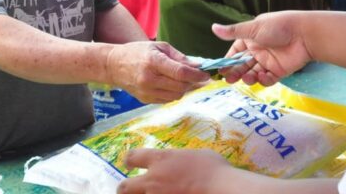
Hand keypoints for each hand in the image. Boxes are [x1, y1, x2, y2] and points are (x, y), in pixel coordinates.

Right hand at [106, 42, 208, 103]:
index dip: (197, 75)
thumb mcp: (159, 47)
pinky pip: (167, 100)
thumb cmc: (138, 52)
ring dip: (185, 88)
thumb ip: (180, 57)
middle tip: (198, 76)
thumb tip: (198, 66)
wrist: (114, 65)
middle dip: (193, 82)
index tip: (207, 74)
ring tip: (184, 79)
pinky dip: (174, 93)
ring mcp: (146, 91)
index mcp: (153, 62)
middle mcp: (149, 79)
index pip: (181, 72)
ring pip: (176, 96)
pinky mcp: (145, 100)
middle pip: (181, 86)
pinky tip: (173, 84)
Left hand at [117, 149, 232, 193]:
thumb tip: (184, 161)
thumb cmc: (215, 170)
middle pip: (125, 186)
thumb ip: (183, 158)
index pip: (134, 156)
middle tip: (127, 189)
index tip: (129, 163)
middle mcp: (153, 179)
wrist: (221, 190)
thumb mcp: (198, 155)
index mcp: (162, 159)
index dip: (129, 160)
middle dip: (124, 188)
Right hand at [212, 11, 312, 86]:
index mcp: (250, 39)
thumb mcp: (253, 28)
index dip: (228, 61)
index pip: (235, 52)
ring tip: (247, 78)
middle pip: (243, 65)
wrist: (304, 34)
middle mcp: (258, 51)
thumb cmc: (278, 26)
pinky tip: (263, 76)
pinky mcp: (279, 71)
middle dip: (236, 72)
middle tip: (229, 79)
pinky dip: (264, 80)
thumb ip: (233, 32)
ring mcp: (268, 62)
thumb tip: (213, 27)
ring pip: (253, 73)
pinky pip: (268, 79)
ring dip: (248, 77)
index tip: (221, 69)